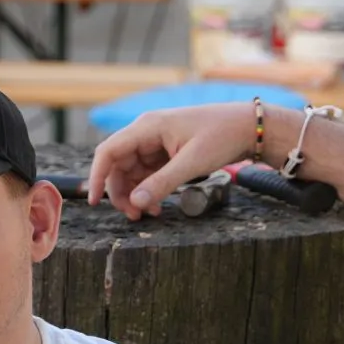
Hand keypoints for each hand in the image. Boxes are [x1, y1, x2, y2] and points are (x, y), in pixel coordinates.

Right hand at [87, 104, 256, 219]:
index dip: (97, 177)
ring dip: (135, 194)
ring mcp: (155, 143)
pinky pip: (147, 174)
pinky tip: (158, 206)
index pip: (108, 151)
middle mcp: (146, 132)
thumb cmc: (222, 136)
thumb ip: (162, 184)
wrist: (249, 127)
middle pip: (117, 165)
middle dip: (120, 192)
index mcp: (147, 127)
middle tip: (134, 216)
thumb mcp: (192, 163)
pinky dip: (148, 191)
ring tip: (149, 214)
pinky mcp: (166, 152)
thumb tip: (135, 203)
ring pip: (131, 172)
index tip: (94, 202)